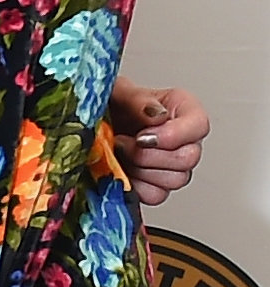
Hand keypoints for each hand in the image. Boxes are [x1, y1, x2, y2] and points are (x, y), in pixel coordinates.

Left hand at [107, 78, 208, 205]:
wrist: (86, 122)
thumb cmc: (107, 103)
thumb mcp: (116, 91)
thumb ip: (138, 99)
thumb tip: (156, 114)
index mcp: (181, 110)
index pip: (199, 125)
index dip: (173, 135)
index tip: (142, 136)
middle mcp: (183, 139)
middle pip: (188, 159)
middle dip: (149, 154)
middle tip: (122, 143)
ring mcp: (172, 165)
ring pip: (175, 180)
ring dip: (140, 169)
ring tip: (119, 152)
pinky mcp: (156, 185)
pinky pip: (156, 195)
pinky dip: (135, 185)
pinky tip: (121, 169)